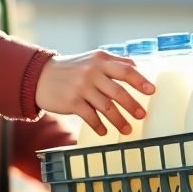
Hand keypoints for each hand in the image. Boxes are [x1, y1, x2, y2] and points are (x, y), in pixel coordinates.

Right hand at [35, 51, 153, 138]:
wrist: (40, 76)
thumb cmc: (72, 69)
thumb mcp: (91, 59)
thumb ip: (113, 62)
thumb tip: (136, 65)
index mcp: (100, 60)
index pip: (126, 70)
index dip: (140, 81)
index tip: (152, 91)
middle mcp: (92, 72)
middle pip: (118, 91)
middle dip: (132, 105)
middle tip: (142, 115)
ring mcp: (81, 87)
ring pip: (106, 107)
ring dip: (119, 121)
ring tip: (128, 130)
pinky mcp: (72, 102)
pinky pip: (90, 117)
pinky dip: (99, 126)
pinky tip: (105, 132)